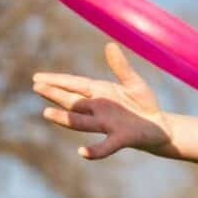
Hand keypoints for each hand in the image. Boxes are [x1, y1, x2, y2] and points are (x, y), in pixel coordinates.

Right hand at [32, 41, 173, 158]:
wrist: (160, 127)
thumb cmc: (144, 104)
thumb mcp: (133, 82)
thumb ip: (121, 67)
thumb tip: (110, 45)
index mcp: (100, 93)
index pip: (75, 85)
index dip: (57, 81)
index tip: (37, 78)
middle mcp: (99, 109)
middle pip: (73, 102)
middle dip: (55, 94)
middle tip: (36, 87)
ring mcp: (108, 125)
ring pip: (82, 122)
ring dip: (65, 119)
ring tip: (46, 113)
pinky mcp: (121, 138)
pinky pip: (105, 146)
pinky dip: (94, 151)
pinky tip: (82, 152)